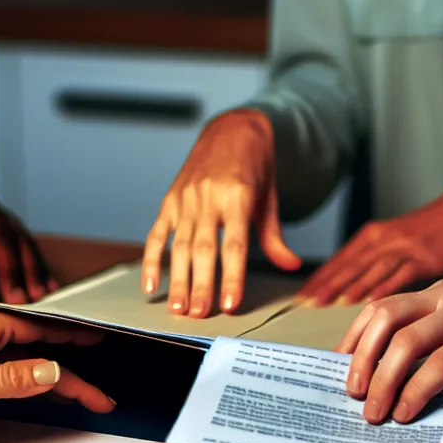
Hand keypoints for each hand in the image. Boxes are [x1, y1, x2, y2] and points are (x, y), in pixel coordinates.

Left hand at [0, 308, 113, 427]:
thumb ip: (9, 380)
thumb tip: (54, 372)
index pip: (45, 337)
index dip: (77, 350)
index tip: (103, 351)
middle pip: (37, 351)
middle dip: (72, 373)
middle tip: (98, 396)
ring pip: (20, 361)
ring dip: (49, 379)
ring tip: (76, 396)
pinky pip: (0, 368)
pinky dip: (23, 380)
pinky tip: (28, 388)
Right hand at [143, 109, 301, 317]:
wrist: (232, 128)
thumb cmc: (255, 166)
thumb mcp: (270, 198)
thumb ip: (275, 236)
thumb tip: (291, 265)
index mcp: (238, 196)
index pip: (235, 245)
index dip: (231, 276)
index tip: (229, 304)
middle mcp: (209, 197)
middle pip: (203, 249)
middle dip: (200, 284)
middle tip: (199, 314)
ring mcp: (186, 198)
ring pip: (179, 245)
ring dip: (177, 279)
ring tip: (179, 308)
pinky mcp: (170, 199)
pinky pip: (157, 233)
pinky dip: (151, 260)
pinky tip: (151, 286)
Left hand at [300, 183, 442, 305]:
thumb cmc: (429, 230)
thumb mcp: (395, 240)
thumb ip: (374, 261)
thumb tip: (351, 289)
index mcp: (373, 235)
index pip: (339, 259)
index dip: (319, 277)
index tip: (301, 295)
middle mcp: (384, 239)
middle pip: (349, 264)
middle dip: (325, 284)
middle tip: (305, 302)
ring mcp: (403, 249)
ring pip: (369, 270)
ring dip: (347, 288)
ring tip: (326, 304)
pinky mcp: (424, 259)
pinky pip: (399, 276)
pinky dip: (383, 288)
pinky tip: (369, 302)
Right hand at [337, 279, 442, 425]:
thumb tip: (439, 431)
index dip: (417, 392)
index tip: (400, 418)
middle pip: (409, 339)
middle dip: (384, 380)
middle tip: (370, 414)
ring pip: (388, 314)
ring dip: (364, 353)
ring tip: (354, 387)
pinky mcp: (428, 290)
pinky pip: (385, 305)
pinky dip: (362, 331)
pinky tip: (348, 356)